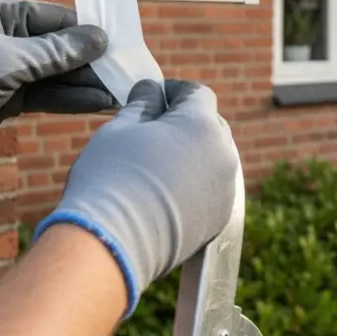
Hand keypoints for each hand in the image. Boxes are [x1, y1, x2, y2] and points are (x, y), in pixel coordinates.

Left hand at [0, 0, 113, 174]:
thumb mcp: (7, 62)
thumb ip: (56, 53)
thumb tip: (98, 38)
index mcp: (0, 13)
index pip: (56, 18)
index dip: (89, 33)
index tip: (121, 46)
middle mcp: (4, 38)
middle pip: (58, 48)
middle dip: (90, 63)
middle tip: (127, 75)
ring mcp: (3, 70)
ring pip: (53, 75)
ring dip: (83, 85)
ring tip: (118, 94)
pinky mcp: (1, 100)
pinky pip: (42, 96)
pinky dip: (66, 100)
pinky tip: (95, 104)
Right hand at [34, 79, 239, 314]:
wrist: (112, 244)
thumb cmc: (111, 178)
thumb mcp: (120, 128)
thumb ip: (142, 103)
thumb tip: (151, 91)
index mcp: (202, 125)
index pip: (197, 94)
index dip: (174, 91)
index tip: (153, 96)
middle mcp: (223, 155)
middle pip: (210, 125)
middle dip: (185, 122)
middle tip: (151, 128)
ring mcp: (225, 191)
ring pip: (212, 160)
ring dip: (191, 155)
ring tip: (155, 163)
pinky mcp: (218, 220)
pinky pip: (211, 191)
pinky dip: (194, 186)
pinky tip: (163, 193)